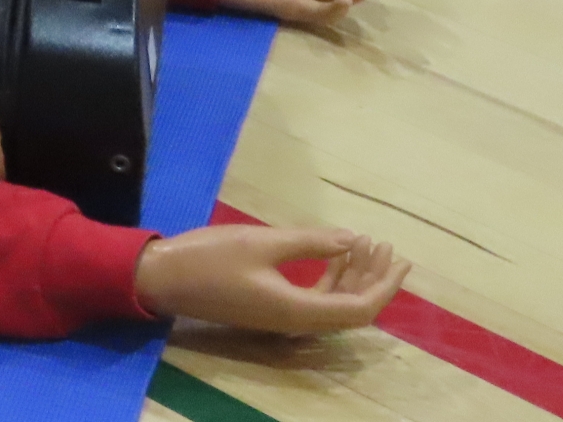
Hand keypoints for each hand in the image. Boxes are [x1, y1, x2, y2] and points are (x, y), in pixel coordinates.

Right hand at [134, 224, 406, 334]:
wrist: (163, 278)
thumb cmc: (210, 258)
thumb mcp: (261, 242)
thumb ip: (309, 243)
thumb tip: (351, 240)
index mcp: (298, 311)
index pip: (358, 308)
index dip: (383, 286)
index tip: (399, 259)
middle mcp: (297, 322)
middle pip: (350, 308)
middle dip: (372, 278)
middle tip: (385, 246)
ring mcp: (284, 317)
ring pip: (334, 303)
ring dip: (352, 275)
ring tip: (364, 243)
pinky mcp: (272, 308)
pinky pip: (315, 299)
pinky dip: (330, 277)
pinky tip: (334, 254)